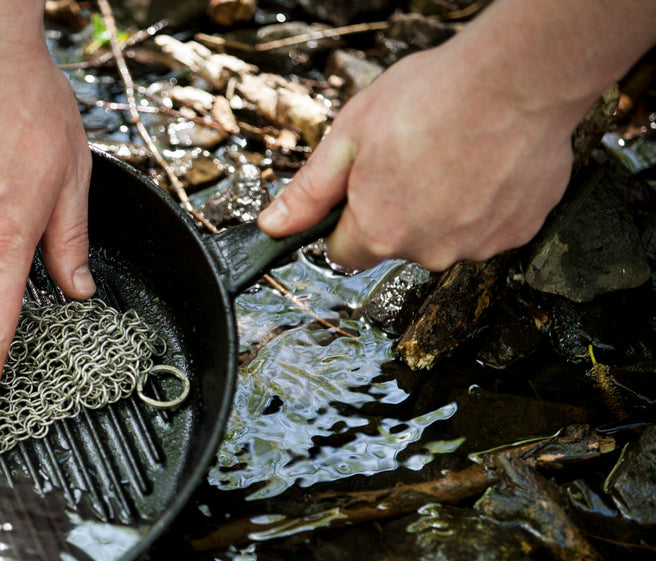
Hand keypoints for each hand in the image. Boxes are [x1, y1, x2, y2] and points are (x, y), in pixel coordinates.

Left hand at [257, 39, 576, 271]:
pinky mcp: (519, 231)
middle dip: (396, 210)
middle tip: (411, 156)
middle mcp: (428, 252)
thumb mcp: (348, 138)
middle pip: (396, 243)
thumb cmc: (433, 97)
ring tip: (452, 154)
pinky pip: (488, 225)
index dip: (346, 221)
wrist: (519, 76)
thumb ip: (309, 192)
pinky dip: (485, 201)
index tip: (360, 191)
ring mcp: (478, 245)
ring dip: (444, 207)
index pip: (344, 253)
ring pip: (444, 236)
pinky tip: (485, 162)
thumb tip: (273, 226)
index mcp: (379, 233)